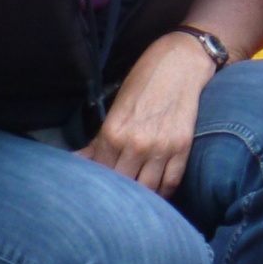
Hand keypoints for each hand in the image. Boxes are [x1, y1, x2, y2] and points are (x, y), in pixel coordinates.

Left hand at [80, 34, 210, 194]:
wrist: (180, 63)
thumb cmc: (143, 81)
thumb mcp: (116, 107)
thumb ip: (99, 139)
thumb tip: (80, 161)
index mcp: (113, 133)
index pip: (100, 173)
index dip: (98, 184)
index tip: (98, 190)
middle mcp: (136, 144)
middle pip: (122, 185)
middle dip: (118, 194)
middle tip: (115, 199)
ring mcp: (161, 148)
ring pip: (147, 190)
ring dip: (141, 197)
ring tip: (135, 200)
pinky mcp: (182, 148)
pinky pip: (171, 182)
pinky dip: (163, 192)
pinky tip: (157, 192)